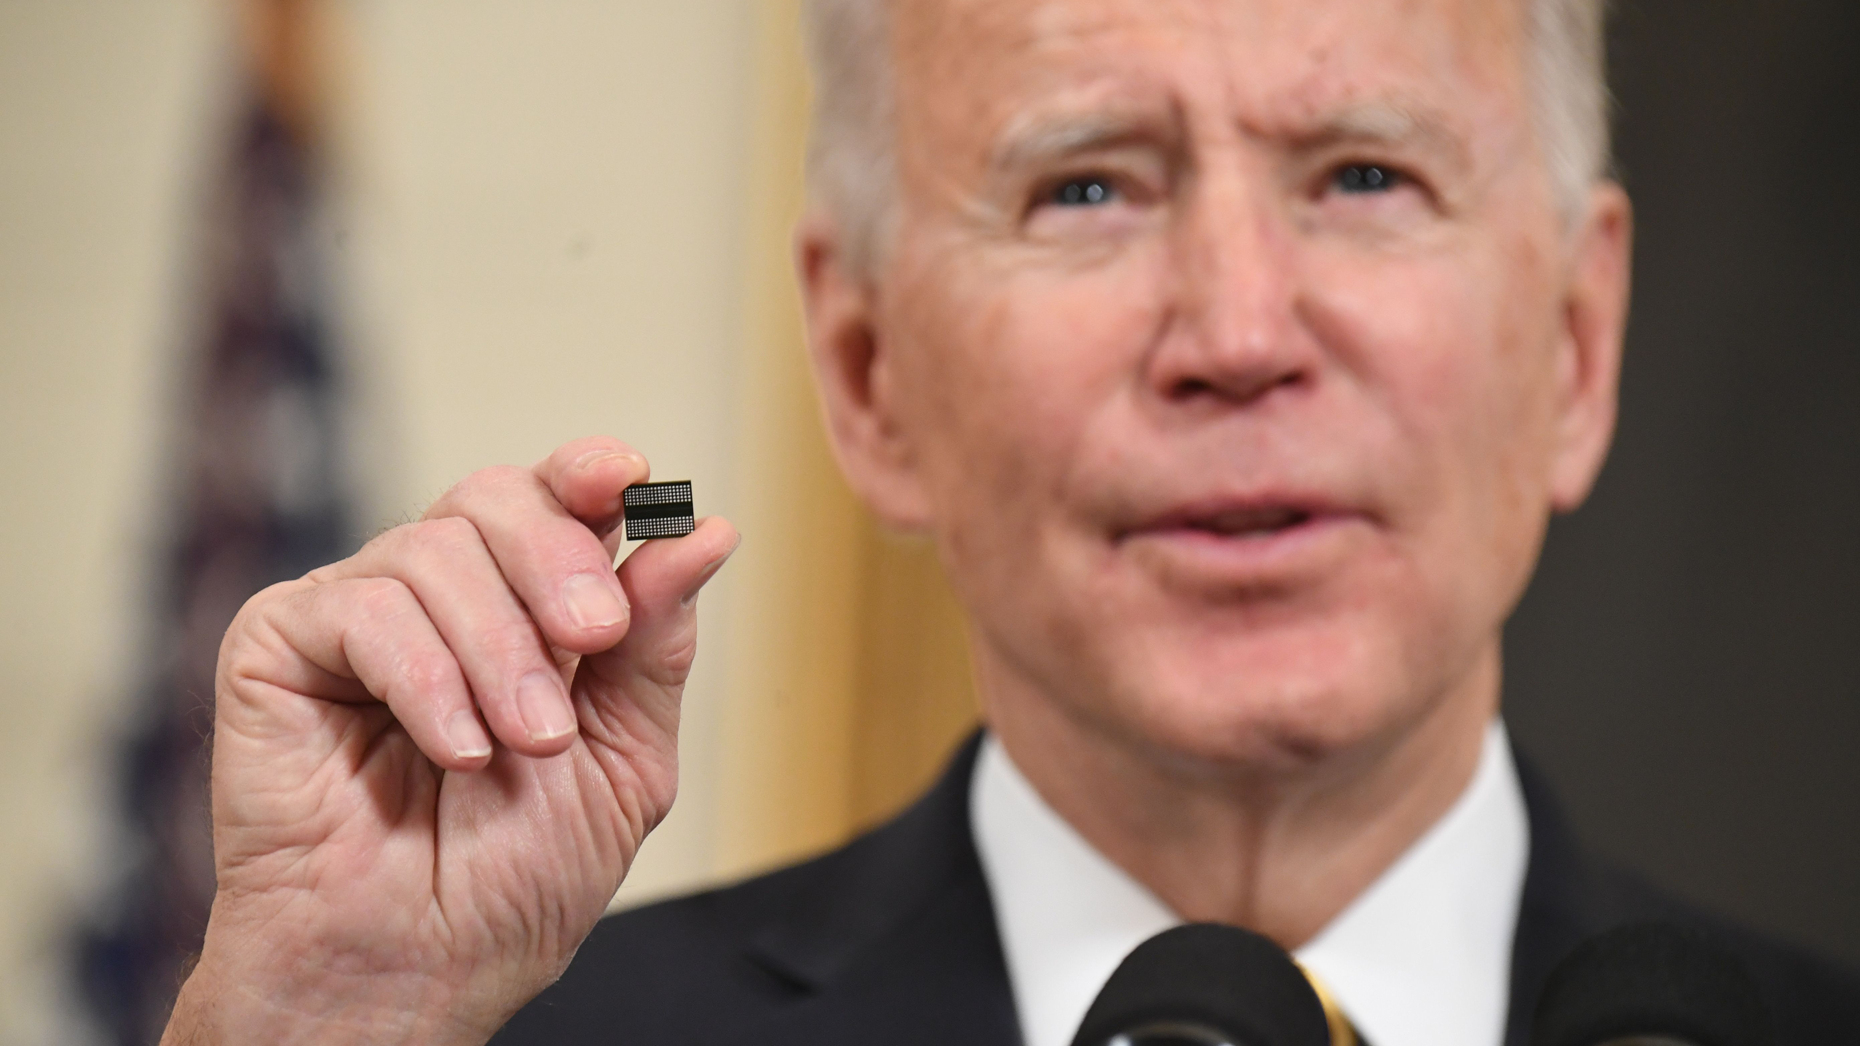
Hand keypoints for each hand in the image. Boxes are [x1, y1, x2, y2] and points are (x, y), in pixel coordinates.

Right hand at [161, 437, 738, 1045]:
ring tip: (522, 744)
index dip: (591, 473)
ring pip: (434, 548)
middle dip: (557, 561)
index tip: (631, 477)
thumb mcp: (624, 760)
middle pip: (495, 496)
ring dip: (499, 652)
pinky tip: (456, 751)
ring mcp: (358, 613)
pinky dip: (424, 678)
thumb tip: (706, 530)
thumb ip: (656, 644)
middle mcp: (444, 597)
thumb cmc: (511, 884)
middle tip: (590, 639)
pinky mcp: (279, 645)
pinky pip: (361, 607)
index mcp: (526, 610)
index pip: (556, 499)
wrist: (414, 972)